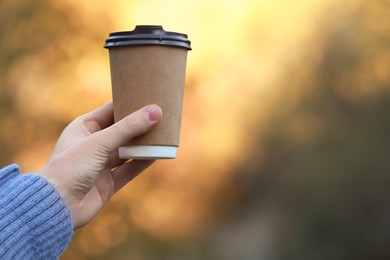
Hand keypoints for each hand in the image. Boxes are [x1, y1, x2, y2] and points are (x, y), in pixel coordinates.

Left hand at [38, 102, 161, 228]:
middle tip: (161, 114)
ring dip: (143, 144)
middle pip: (122, 130)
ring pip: (127, 150)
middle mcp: (92, 145)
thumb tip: (155, 112)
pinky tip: (157, 155)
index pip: (110, 110)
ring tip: (164, 133)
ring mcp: (100, 165)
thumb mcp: (99, 142)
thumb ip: (128, 128)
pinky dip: (143, 162)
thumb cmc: (70, 168)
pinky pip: (129, 170)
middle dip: (140, 124)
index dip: (129, 103)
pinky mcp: (108, 183)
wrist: (56, 207)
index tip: (149, 97)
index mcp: (83, 128)